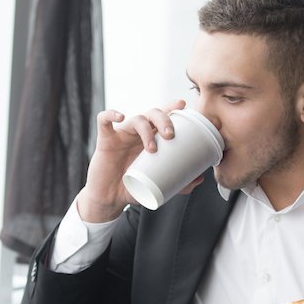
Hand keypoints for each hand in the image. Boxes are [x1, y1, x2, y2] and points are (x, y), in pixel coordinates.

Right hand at [78, 100, 185, 221]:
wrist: (110, 198)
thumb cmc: (133, 187)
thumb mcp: (157, 185)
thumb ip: (178, 182)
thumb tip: (200, 178)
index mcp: (151, 138)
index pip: (163, 116)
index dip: (172, 107)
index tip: (184, 105)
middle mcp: (138, 133)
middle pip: (153, 113)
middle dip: (164, 119)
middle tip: (170, 135)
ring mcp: (122, 135)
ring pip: (136, 119)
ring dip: (146, 130)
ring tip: (152, 148)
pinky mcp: (105, 140)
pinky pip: (104, 120)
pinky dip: (111, 114)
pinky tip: (120, 116)